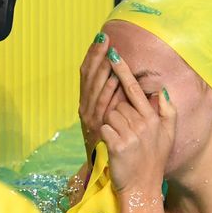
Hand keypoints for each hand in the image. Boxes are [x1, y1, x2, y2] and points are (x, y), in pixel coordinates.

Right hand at [78, 33, 119, 162]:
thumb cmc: (123, 144)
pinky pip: (101, 106)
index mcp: (92, 103)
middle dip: (96, 56)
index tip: (103, 38)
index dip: (95, 56)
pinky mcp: (96, 129)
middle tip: (104, 38)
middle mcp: (86, 108)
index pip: (91, 74)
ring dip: (101, 70)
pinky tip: (114, 78)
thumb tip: (125, 78)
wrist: (121, 174)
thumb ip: (122, 99)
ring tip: (108, 52)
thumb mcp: (119, 119)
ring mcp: (90, 118)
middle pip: (89, 77)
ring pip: (94, 89)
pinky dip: (107, 92)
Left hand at [100, 48, 176, 212]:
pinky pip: (104, 128)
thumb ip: (168, 111)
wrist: (143, 186)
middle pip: (118, 103)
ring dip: (111, 125)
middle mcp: (143, 124)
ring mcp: (130, 134)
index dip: (123, 71)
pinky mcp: (117, 145)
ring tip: (122, 140)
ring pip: (109, 114)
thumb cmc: (154, 159)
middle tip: (126, 131)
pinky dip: (106, 135)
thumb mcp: (168, 135)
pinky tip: (115, 146)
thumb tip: (162, 91)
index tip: (114, 54)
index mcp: (153, 118)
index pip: (135, 89)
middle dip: (117, 113)